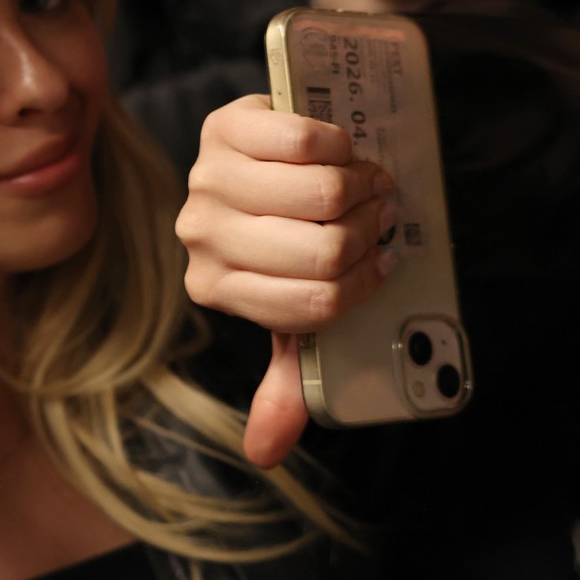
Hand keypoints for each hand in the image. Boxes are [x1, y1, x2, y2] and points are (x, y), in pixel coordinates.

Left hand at [175, 97, 395, 467]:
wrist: (251, 153)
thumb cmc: (278, 232)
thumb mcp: (283, 302)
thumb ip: (284, 379)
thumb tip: (266, 453)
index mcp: (213, 288)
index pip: (318, 306)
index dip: (364, 280)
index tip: (380, 259)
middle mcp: (199, 237)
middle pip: (325, 252)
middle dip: (368, 231)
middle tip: (375, 217)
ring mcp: (205, 179)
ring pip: (321, 195)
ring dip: (360, 185)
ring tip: (362, 183)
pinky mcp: (223, 126)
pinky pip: (306, 140)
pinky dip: (340, 144)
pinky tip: (338, 149)